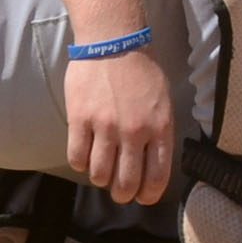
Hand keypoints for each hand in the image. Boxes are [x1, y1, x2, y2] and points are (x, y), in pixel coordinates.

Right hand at [62, 49, 173, 205]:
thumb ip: (159, 132)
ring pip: (99, 174)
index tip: (144, 198)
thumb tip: (154, 162)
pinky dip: (80, 164)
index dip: (150, 193)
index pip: (158, 174)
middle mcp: (134, 131)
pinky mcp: (79, 121)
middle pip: (127, 181)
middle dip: (124, 194)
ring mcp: (105, 127)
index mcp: (161, 126)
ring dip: (102, 179)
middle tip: (121, 192)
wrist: (114, 44)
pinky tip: (85, 157)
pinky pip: (77, 158)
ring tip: (104, 173)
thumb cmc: (143, 72)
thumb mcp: (164, 101)